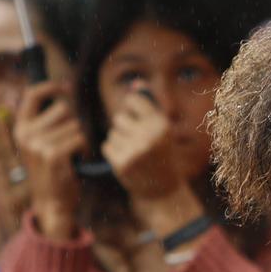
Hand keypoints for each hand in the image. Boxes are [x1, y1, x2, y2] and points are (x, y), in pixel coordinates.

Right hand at [12, 81, 87, 240]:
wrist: (51, 203)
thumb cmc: (51, 170)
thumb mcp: (39, 143)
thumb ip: (45, 121)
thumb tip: (60, 88)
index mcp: (20, 128)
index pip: (32, 94)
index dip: (52, 86)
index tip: (67, 87)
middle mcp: (26, 134)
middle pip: (63, 109)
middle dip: (72, 124)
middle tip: (67, 145)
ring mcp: (38, 144)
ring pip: (75, 125)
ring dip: (80, 139)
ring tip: (71, 155)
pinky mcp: (53, 155)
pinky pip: (81, 138)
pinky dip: (84, 149)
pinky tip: (77, 161)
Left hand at [100, 86, 183, 202]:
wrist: (163, 189)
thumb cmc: (161, 152)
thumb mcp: (160, 128)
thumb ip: (149, 105)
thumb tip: (135, 83)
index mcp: (161, 124)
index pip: (133, 100)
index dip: (131, 108)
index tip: (137, 116)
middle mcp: (149, 136)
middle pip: (119, 118)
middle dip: (124, 127)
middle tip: (137, 140)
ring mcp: (135, 151)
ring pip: (113, 133)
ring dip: (119, 140)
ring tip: (134, 151)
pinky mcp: (122, 164)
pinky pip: (107, 146)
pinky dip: (113, 152)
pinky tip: (127, 160)